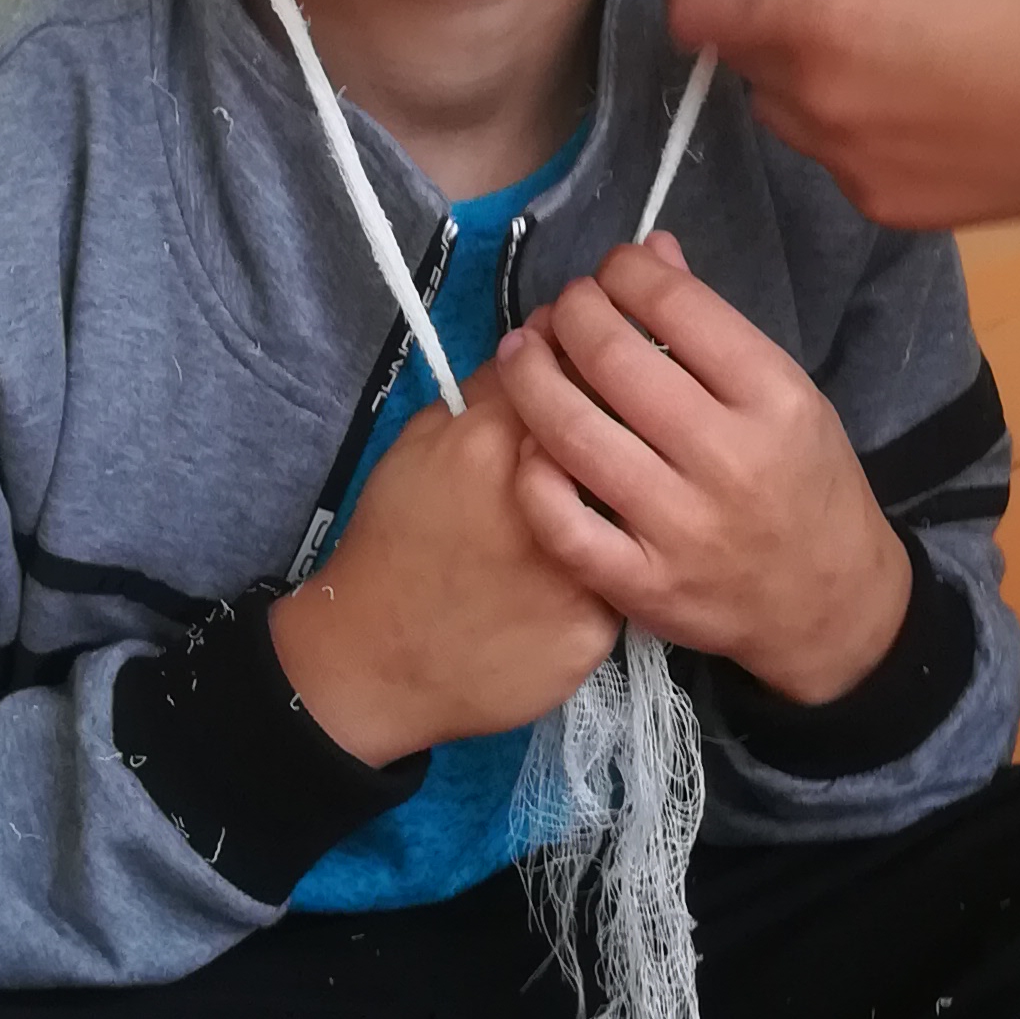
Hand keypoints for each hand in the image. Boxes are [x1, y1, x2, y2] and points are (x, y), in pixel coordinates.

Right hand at [269, 370, 620, 766]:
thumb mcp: (415, 449)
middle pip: (618, 427)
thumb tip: (534, 354)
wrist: (380, 664)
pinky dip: (621, 563)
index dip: (583, 361)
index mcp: (493, 442)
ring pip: (639, 505)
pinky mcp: (598, 625)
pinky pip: (630, 575)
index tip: (581, 365)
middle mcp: (547, 496)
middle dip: (618, 419)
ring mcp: (580, 565)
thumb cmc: (392, 547)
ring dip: (630, 494)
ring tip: (605, 500)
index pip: (572, 366)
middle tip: (604, 429)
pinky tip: (599, 566)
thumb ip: (479, 397)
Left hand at [491, 236, 912, 705]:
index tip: (612, 271)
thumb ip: (715, 327)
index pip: (679, 307)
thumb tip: (651, 251)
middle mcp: (729, 460)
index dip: (627, 272)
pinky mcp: (645, 585)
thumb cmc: (807, 485)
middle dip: (572, 314)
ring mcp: (682, 528)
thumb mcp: (789, 395)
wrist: (830, 605)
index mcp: (775, 399)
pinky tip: (528, 443)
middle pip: (615, 360)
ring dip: (530, 376)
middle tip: (563, 309)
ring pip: (574, 434)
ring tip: (522, 352)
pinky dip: (533, 475)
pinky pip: (562, 523)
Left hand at [667, 0, 1019, 229]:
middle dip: (764, 8)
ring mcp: (855, 167)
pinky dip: (853, 115)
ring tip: (885, 27)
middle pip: (741, 55)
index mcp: (826, 22)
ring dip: (805, 63)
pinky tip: (926, 84)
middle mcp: (822, 106)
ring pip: (786, 108)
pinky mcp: (892, 206)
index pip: (699, 7)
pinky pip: (838, 153)